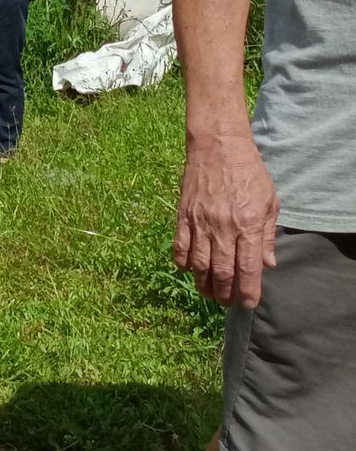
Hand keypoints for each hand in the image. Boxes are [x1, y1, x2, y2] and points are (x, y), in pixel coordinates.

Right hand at [174, 131, 279, 308]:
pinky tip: (188, 269)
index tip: (247, 303)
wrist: (218, 148)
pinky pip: (180, 246)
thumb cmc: (249, 173)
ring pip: (199, 264)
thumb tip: (267, 264)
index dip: (248, 290)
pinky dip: (183, 262)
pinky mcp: (183, 215)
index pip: (248, 268)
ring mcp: (200, 222)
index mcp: (248, 224)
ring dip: (203, 283)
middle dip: (224, 292)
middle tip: (227, 301)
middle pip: (221, 271)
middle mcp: (223, 227)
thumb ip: (267, 235)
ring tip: (208, 292)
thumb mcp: (270, 202)